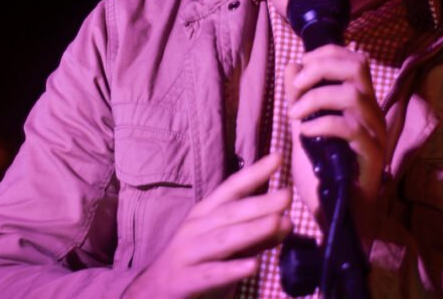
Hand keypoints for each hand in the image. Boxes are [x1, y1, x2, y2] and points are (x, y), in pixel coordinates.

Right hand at [123, 153, 291, 298]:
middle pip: (230, 212)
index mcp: (205, 214)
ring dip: (251, 230)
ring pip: (222, 239)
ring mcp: (189, 252)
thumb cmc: (196, 262)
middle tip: (287, 195)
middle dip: (259, 203)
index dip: (253, 173)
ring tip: (277, 222)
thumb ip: (255, 235)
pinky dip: (232, 269)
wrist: (155, 291)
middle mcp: (196, 227)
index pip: (231, 189)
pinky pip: (211, 274)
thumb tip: (286, 221)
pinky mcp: (186, 279)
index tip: (277, 157)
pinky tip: (253, 266)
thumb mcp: (226, 244)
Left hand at [285, 44, 386, 245]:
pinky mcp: (372, 156)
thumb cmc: (323, 171)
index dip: (326, 53)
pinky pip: (351, 128)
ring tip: (294, 114)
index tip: (300, 64)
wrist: (336, 214)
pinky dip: (323, 124)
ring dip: (316, 98)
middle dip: (321, 68)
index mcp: (361, 103)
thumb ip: (300, 97)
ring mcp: (376, 134)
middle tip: (296, 86)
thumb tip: (292, 64)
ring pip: (353, 95)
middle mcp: (373, 113)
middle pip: (358, 67)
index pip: (354, 59)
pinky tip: (304, 133)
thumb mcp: (304, 127)